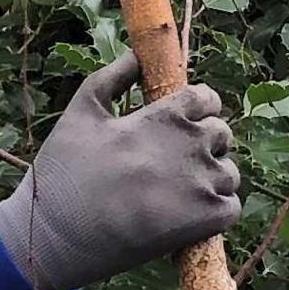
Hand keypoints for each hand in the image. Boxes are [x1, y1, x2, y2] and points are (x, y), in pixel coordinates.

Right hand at [0, 55, 240, 289]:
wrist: (57, 235)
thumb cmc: (63, 172)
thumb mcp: (81, 112)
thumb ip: (112, 77)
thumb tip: (136, 55)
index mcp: (164, 115)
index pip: (207, 98)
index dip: (199, 110)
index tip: (184, 125)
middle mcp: (189, 144)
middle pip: (222, 134)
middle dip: (205, 144)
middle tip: (174, 164)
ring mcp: (201, 183)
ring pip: (229, 173)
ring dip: (212, 179)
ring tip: (178, 193)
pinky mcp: (204, 221)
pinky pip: (231, 208)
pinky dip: (216, 211)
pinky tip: (188, 216)